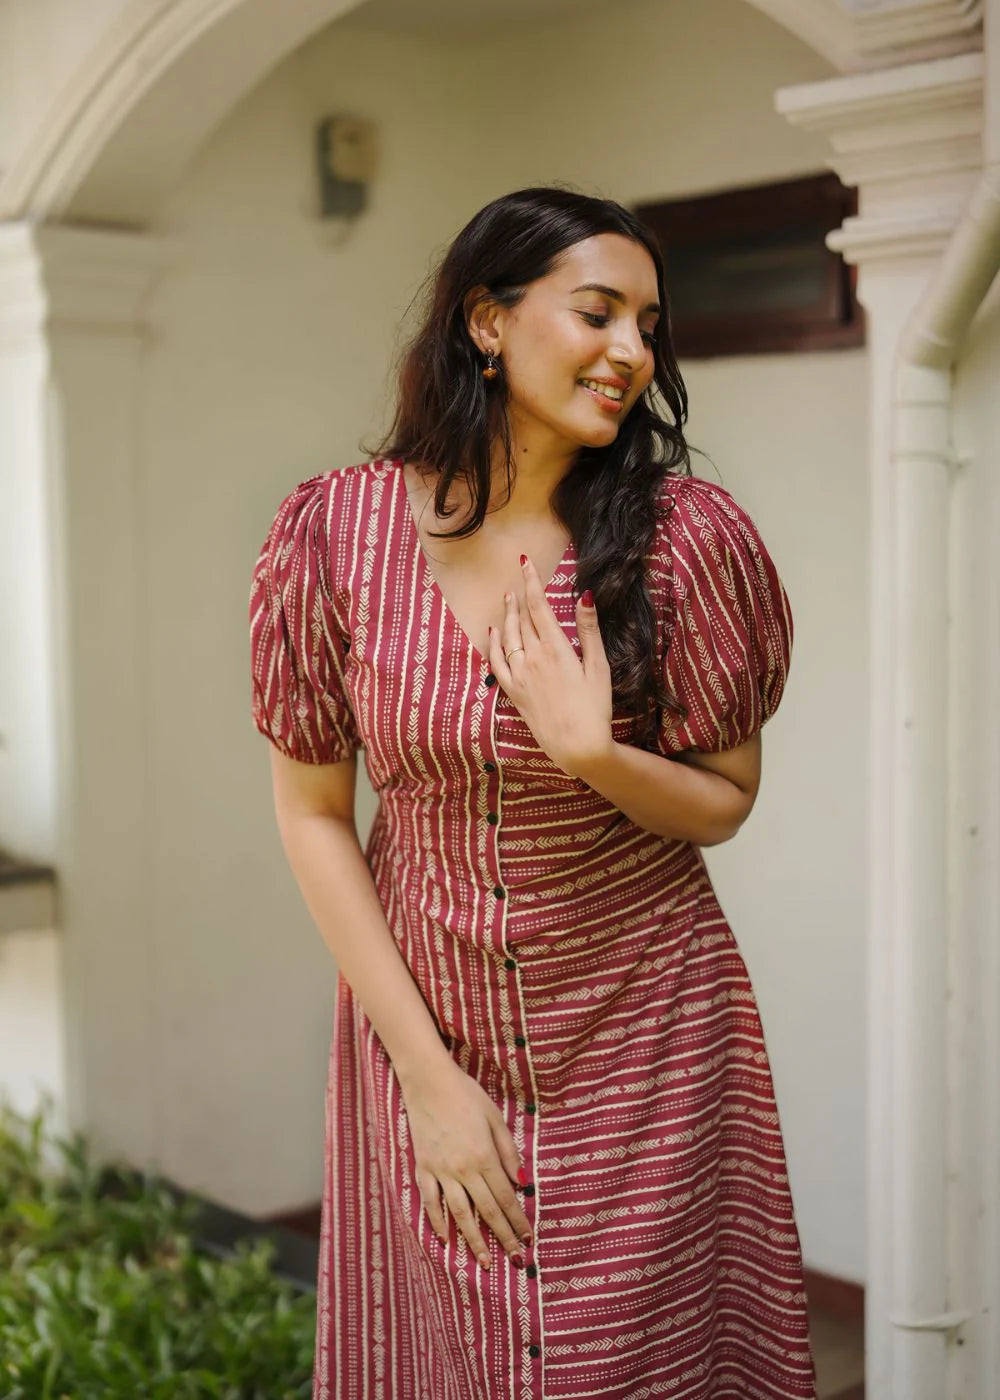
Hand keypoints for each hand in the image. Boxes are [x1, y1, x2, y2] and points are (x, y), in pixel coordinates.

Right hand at [400, 1058, 532, 1268]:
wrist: (429, 1082)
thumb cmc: (466, 1095)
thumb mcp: (495, 1118)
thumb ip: (508, 1152)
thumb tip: (521, 1184)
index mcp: (485, 1157)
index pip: (506, 1198)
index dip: (518, 1221)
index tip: (527, 1240)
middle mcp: (463, 1169)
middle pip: (486, 1211)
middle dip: (502, 1238)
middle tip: (514, 1260)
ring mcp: (441, 1171)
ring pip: (459, 1214)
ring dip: (473, 1240)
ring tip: (483, 1262)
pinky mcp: (423, 1168)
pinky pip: (430, 1202)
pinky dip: (437, 1223)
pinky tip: (446, 1239)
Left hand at [488, 554, 612, 777]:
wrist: (577, 745)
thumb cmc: (594, 707)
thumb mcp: (598, 666)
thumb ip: (588, 630)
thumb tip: (584, 596)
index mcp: (555, 648)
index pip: (539, 606)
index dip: (531, 581)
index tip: (525, 562)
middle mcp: (532, 658)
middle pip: (522, 618)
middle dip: (520, 595)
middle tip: (518, 576)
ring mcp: (519, 675)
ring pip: (508, 636)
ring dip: (508, 614)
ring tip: (508, 598)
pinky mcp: (513, 691)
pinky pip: (496, 661)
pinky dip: (493, 643)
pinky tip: (494, 632)